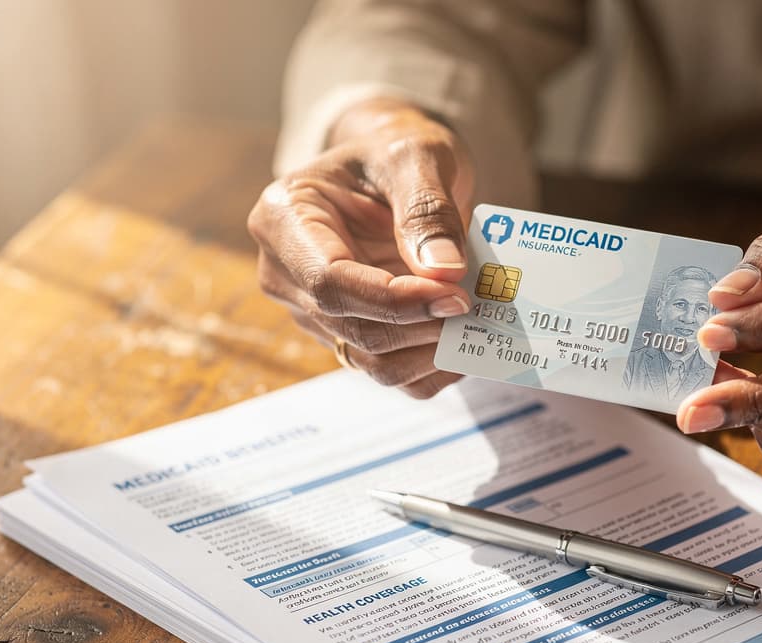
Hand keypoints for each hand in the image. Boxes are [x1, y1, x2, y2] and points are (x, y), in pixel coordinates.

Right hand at [248, 99, 473, 397]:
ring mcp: (312, 310)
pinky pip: (387, 371)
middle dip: (421, 326)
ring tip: (476, 324)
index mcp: (283, 218)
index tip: (455, 296)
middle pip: (351, 326)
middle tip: (477, 306)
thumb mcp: (416, 156)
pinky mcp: (344, 335)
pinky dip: (430, 368)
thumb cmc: (396, 152)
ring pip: (370, 360)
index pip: (330, 281)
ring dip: (429, 352)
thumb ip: (427, 209)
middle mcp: (285, 272)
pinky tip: (464, 343)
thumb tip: (443, 271)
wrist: (395, 172)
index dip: (394, 300)